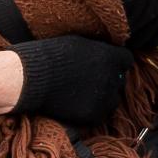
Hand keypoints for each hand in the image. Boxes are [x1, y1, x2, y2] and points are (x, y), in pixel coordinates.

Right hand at [9, 35, 134, 127]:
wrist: (31, 78)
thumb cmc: (51, 55)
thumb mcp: (79, 43)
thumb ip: (98, 50)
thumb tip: (106, 54)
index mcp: (110, 57)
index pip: (126, 60)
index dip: (117, 62)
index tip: (107, 64)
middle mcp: (111, 78)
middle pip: (120, 81)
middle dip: (109, 80)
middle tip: (91, 80)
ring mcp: (102, 98)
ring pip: (113, 100)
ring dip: (103, 97)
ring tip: (84, 93)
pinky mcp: (92, 114)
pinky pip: (100, 114)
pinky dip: (92, 110)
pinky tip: (77, 103)